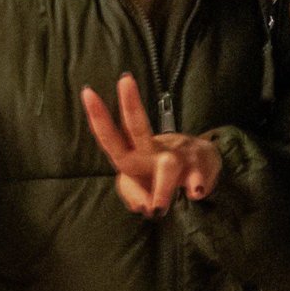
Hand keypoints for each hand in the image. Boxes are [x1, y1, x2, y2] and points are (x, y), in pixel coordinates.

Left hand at [81, 73, 222, 216]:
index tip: (87, 91)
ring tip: (157, 209)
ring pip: (168, 166)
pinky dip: (197, 186)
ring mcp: (179, 157)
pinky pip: (198, 179)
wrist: (202, 162)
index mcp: (134, 153)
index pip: (112, 136)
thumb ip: (132, 193)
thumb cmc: (159, 172)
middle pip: (139, 127)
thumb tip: (144, 206)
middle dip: (131, 106)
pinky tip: (194, 193)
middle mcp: (154, 150)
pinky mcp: (201, 167)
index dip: (99, 117)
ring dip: (162, 187)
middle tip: (125, 81)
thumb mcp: (138, 183)